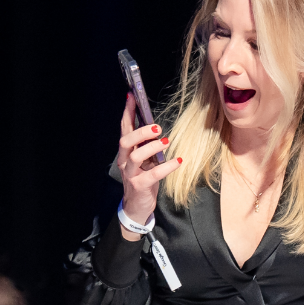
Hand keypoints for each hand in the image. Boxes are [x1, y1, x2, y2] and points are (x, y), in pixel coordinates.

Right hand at [115, 97, 177, 235]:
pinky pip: (153, 174)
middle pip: (126, 141)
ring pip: (136, 156)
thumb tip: (156, 128)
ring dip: (152, 147)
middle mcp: (125, 162)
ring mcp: (131, 174)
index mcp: (126, 152)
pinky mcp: (140, 186)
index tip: (131, 96)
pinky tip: (178, 160)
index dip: (127, 112)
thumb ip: (146, 146)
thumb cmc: (143, 180)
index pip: (124, 129)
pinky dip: (167, 166)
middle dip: (141, 132)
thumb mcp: (144, 161)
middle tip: (157, 128)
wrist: (137, 208)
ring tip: (166, 142)